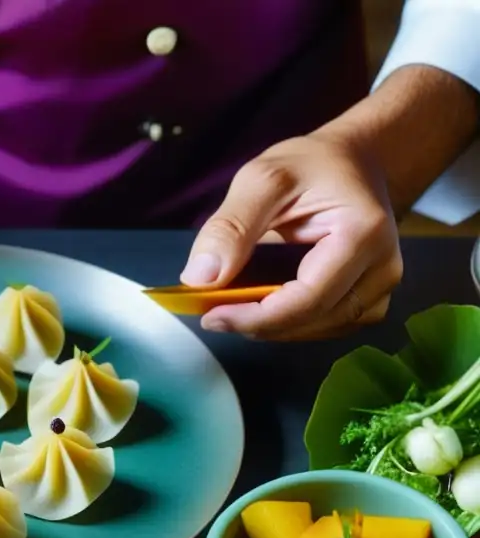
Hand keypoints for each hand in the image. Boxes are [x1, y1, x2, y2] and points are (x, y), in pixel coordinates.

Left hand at [180, 131, 401, 340]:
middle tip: (212, 314)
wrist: (354, 161)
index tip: (211, 317)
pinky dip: (290, 323)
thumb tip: (199, 279)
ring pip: (322, 329)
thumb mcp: (262, 180)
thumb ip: (230, 226)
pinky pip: (327, 324)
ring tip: (232, 309)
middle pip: (315, 320)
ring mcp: (381, 286)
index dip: (257, 317)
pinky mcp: (370, 297)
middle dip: (259, 324)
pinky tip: (261, 308)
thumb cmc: (312, 164)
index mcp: (363, 235)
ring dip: (273, 328)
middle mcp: (384, 267)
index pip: (309, 299)